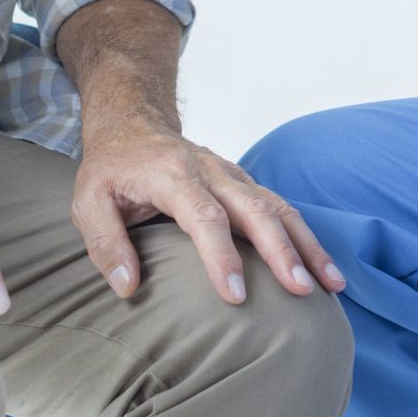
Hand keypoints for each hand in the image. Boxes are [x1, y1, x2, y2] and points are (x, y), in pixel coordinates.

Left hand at [71, 120, 346, 304]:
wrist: (134, 121)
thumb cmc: (111, 167)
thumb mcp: (88, 201)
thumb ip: (105, 244)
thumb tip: (128, 288)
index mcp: (172, 175)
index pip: (203, 216)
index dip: (220, 255)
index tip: (236, 296)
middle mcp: (211, 171)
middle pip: (254, 209)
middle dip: (280, 251)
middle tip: (300, 291)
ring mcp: (232, 176)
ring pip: (277, 207)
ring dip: (306, 245)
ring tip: (330, 285)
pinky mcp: (244, 185)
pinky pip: (280, 209)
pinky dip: (305, 238)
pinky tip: (322, 269)